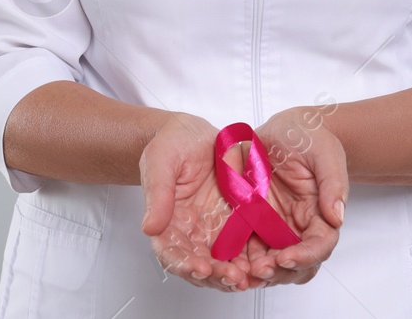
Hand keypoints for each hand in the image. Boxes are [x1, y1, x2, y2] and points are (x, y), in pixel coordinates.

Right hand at [140, 112, 266, 291]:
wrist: (196, 133)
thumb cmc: (172, 144)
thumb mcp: (161, 160)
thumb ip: (158, 193)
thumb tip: (149, 228)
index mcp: (168, 221)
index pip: (172, 252)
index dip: (184, 264)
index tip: (201, 268)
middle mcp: (191, 232)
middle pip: (200, 265)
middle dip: (216, 276)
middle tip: (233, 277)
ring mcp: (215, 230)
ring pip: (223, 262)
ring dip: (234, 274)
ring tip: (248, 277)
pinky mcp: (236, 223)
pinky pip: (244, 246)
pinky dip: (251, 259)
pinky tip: (262, 262)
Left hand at [238, 106, 348, 286]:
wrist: (284, 129)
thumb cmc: (309, 137)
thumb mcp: (324, 152)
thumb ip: (333, 183)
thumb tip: (337, 216)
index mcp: (319, 214)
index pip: (319, 245)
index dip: (305, 256)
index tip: (285, 257)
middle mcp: (297, 227)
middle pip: (295, 264)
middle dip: (279, 271)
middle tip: (259, 270)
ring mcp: (273, 227)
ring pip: (269, 263)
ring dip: (257, 272)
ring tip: (241, 272)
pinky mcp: (251, 222)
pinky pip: (245, 249)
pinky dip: (238, 260)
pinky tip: (226, 261)